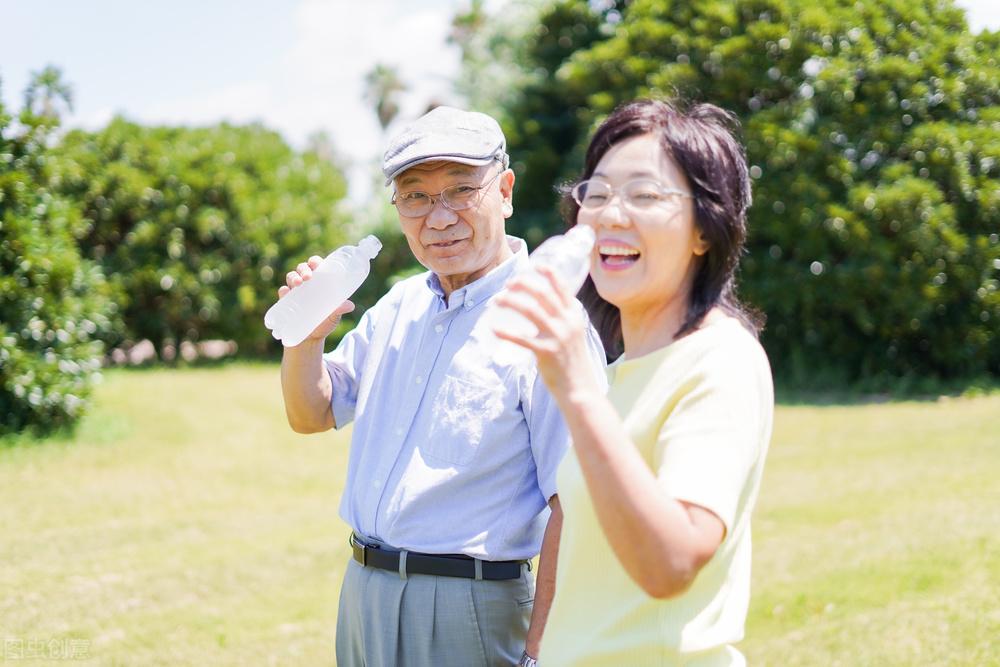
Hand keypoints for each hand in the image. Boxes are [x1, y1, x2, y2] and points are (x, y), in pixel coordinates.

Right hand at [278, 255, 355, 342]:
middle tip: (308, 277)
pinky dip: (284, 291)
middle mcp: (306, 284)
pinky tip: (286, 292)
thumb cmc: (324, 323)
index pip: (316, 266)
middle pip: (302, 268)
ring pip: (291, 276)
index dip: (315, 261)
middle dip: (304, 269)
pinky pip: (282, 292)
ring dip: (293, 277)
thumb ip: (340, 310)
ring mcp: (295, 291)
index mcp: (319, 282)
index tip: (317, 265)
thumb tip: (350, 305)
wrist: (310, 339)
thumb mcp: (334, 316)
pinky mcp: (285, 301)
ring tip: (298, 283)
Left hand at [493, 267, 600, 400]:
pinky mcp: (546, 352)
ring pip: (531, 310)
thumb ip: (562, 319)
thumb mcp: (573, 334)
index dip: (549, 274)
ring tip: (497, 300)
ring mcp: (558, 336)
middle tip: (509, 283)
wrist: (580, 388)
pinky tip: (494, 329)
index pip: (562, 288)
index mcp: (575, 316)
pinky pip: (522, 338)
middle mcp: (567, 322)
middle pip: (543, 294)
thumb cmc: (572, 361)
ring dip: (511, 302)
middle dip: (524, 285)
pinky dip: (506, 333)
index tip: (536, 266)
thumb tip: (544, 307)